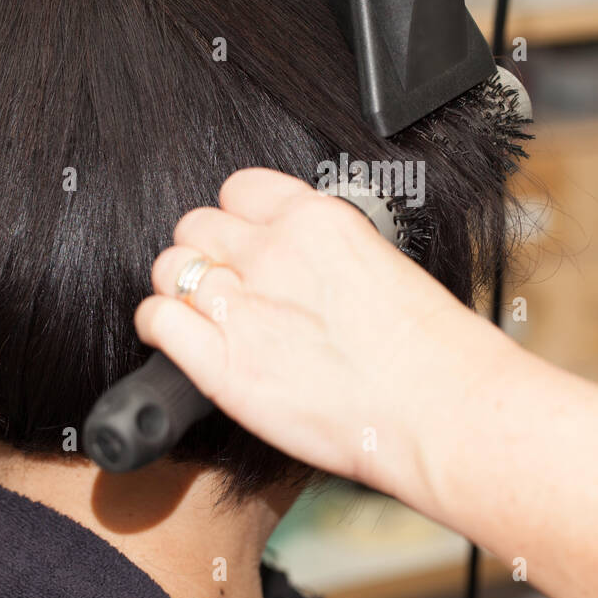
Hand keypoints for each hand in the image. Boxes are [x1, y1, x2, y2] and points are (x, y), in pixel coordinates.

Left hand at [133, 168, 511, 496]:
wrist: (440, 407)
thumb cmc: (431, 351)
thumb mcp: (384, 266)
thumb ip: (329, 255)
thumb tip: (305, 268)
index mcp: (317, 220)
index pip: (240, 189)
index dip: (238, 220)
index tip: (245, 242)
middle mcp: (271, 252)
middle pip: (196, 225)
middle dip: (206, 253)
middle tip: (227, 284)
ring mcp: (242, 305)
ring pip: (169, 268)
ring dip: (179, 289)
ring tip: (204, 315)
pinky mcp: (221, 364)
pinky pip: (157, 321)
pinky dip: (159, 328)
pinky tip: (177, 341)